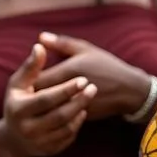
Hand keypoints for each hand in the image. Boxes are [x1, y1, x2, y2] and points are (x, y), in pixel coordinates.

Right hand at [2, 43, 96, 156]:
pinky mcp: (48, 151)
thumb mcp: (18, 84)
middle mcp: (26, 129)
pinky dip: (77, 124)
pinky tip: (81, 111)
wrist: (13, 137)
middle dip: (78, 100)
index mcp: (18, 110)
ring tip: (88, 97)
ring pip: (66, 127)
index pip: (46, 99)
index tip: (82, 78)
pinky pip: (68, 137)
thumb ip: (30, 66)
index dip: (65, 89)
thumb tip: (40, 45)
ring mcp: (38, 142)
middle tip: (93, 87)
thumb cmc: (17, 102)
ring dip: (80, 111)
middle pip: (59, 115)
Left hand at [36, 32, 153, 121]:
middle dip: (32, 95)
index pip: (36, 79)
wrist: (129, 90)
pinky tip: (51, 111)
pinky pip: (59, 118)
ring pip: (48, 110)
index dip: (29, 81)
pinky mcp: (80, 116)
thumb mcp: (85, 50)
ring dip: (41, 107)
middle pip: (39, 96)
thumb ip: (61, 44)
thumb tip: (40, 37)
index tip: (27, 80)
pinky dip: (53, 114)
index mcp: (68, 71)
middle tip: (27, 93)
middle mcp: (69, 90)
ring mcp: (75, 105)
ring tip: (37, 103)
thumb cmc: (107, 66)